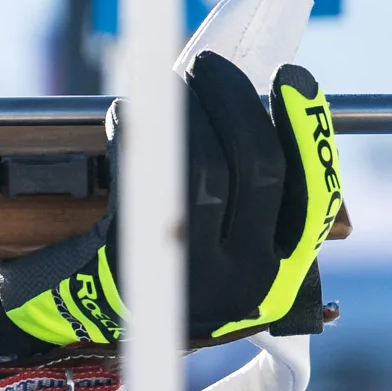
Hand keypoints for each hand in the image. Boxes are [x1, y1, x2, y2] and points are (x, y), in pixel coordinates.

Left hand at [0, 56, 341, 363]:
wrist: (78, 325)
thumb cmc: (158, 270)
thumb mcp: (221, 252)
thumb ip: (248, 198)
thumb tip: (251, 101)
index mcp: (279, 280)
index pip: (313, 198)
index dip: (309, 132)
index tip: (292, 79)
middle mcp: (245, 284)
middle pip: (258, 169)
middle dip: (235, 101)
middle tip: (211, 65)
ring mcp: (191, 277)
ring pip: (203, 170)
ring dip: (187, 110)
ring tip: (173, 83)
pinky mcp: (134, 261)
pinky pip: (144, 181)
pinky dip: (136, 134)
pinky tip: (126, 113)